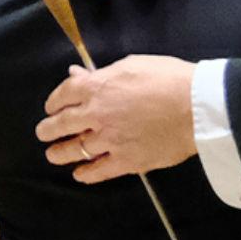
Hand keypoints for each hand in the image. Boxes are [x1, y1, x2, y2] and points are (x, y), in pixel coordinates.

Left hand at [36, 56, 197, 182]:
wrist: (196, 107)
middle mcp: (95, 115)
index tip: (52, 107)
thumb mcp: (133, 65)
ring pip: (74, 150)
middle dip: (48, 129)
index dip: (54, 102)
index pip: (63, 94)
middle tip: (44, 133)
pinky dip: (86, 174)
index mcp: (96, 87)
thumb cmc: (169, 78)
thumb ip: (101, 73)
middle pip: (60, 124)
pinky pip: (98, 171)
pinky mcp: (125, 162)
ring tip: (54, 155)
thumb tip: (77, 74)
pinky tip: (80, 174)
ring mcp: (108, 141)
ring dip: (60, 153)